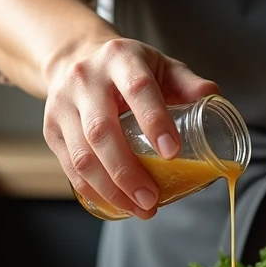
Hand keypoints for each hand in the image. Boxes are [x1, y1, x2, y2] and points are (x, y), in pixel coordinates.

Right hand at [42, 36, 218, 218]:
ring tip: (139, 209)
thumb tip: (215, 98)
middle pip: (102, 130)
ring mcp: (63, 104)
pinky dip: (92, 190)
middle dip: (128, 172)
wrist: (76, 57)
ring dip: (110, 189)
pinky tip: (115, 203)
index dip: (154, 121)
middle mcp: (86, 79)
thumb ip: (188, 83)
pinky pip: (69, 166)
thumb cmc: (129, 68)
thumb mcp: (161, 65)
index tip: (172, 153)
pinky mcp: (50, 128)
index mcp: (120, 58)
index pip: (137, 89)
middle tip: (152, 199)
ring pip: (82, 155)